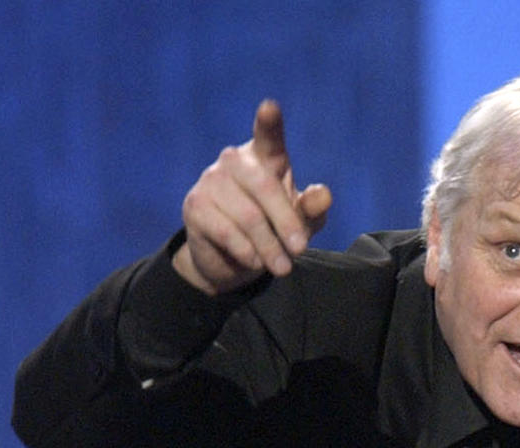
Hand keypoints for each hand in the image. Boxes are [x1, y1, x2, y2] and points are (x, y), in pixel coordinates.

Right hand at [173, 99, 332, 293]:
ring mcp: (212, 181)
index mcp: (264, 157)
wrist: (229, 261)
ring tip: (282, 268)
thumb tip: (324, 195)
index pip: (268, 137)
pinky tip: (253, 262)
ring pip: (248, 216)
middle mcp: (234, 161)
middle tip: (300, 251)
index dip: (269, 123)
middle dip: (286, 223)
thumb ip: (311, 209)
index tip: (270, 107)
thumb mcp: (298, 223)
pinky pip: (227, 232)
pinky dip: (246, 252)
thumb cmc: (271, 232)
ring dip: (270, 247)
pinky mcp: (195, 206)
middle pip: (265, 187)